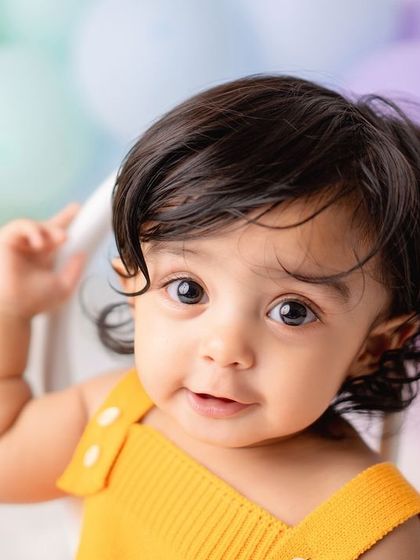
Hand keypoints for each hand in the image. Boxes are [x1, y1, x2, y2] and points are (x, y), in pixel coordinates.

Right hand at [0, 203, 86, 319]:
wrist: (13, 307)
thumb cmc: (35, 301)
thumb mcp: (63, 286)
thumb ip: (74, 270)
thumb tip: (82, 254)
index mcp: (43, 258)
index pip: (55, 235)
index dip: (65, 219)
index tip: (77, 208)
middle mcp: (30, 249)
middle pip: (46, 225)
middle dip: (61, 222)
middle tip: (66, 237)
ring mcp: (18, 244)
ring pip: (34, 224)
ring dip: (48, 230)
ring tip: (60, 239)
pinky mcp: (6, 240)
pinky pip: (19, 226)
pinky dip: (32, 230)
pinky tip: (39, 243)